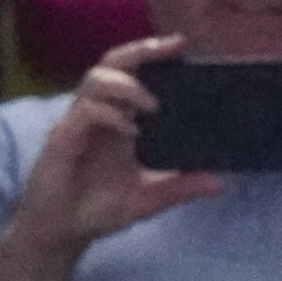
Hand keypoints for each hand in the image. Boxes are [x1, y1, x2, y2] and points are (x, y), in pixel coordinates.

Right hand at [10, 35, 222, 256]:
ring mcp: (78, 122)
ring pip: (96, 79)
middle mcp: (98, 112)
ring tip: (153, 103)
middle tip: (171, 47)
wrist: (61, 233)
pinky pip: (85, 112)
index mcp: (118, 119)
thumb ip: (181, 187)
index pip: (133, 74)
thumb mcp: (149, 198)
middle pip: (113, 63)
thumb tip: (220, 182)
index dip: (153, 55)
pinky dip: (110, 115)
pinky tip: (130, 130)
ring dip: (127, 84)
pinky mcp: (62, 138)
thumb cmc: (99, 209)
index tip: (182, 47)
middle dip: (141, 50)